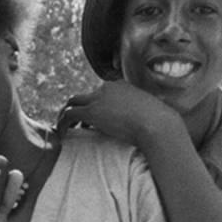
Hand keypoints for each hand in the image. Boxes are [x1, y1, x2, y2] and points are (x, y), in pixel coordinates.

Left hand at [58, 81, 174, 148]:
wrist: (158, 124)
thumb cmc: (160, 124)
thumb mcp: (149, 114)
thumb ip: (139, 114)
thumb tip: (141, 124)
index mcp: (121, 85)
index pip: (100, 92)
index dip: (94, 106)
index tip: (93, 123)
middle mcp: (107, 87)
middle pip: (84, 96)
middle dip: (78, 109)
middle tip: (74, 126)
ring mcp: (99, 98)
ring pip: (72, 102)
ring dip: (65, 115)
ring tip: (62, 130)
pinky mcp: (92, 111)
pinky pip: (68, 114)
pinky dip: (62, 124)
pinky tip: (61, 136)